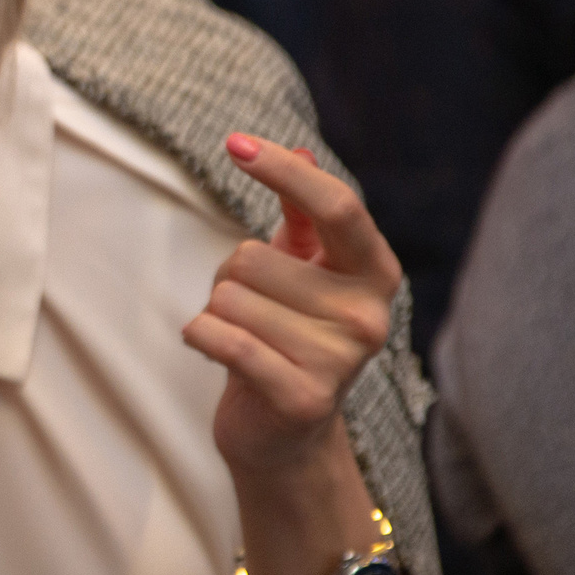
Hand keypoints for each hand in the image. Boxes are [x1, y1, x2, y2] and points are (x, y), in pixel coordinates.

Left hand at [182, 136, 398, 478]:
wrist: (283, 431)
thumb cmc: (287, 334)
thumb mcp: (301, 267)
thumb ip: (302, 211)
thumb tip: (297, 148)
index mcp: (374, 273)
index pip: (335, 206)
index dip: (283, 170)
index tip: (235, 143)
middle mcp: (368, 316)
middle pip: (252, 257)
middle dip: (229, 279)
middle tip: (252, 313)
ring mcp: (340, 360)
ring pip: (229, 297)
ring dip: (216, 313)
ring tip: (245, 338)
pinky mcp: (302, 397)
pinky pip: (222, 338)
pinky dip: (200, 337)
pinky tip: (216, 351)